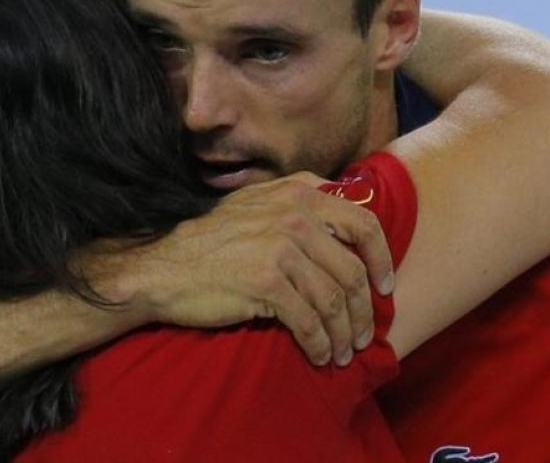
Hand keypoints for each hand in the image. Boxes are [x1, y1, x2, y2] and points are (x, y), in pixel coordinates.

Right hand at [90, 173, 392, 366]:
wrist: (164, 265)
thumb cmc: (212, 240)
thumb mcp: (259, 204)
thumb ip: (301, 206)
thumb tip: (348, 228)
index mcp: (300, 192)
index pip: (363, 223)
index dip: (382, 259)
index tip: (386, 286)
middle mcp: (295, 216)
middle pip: (352, 270)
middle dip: (365, 310)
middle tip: (364, 335)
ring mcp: (281, 248)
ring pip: (334, 300)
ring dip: (344, 334)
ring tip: (344, 353)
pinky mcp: (266, 282)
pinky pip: (308, 321)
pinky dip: (319, 344)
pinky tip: (319, 356)